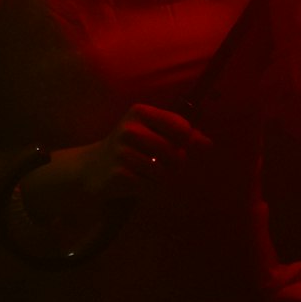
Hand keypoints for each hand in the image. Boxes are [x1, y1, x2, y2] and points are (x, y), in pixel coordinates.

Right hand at [86, 104, 212, 198]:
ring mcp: (122, 152)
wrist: (92, 168)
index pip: (181, 127)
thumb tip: (209, 145)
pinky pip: (151, 187)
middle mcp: (130, 129)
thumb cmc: (130, 147)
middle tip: (164, 164)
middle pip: (175, 152)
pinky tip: (139, 183)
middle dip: (176, 164)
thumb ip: (183, 136)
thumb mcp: (153, 132)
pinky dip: (151, 189)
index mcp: (140, 112)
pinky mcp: (118, 175)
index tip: (177, 145)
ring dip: (162, 178)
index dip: (186, 141)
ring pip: (164, 172)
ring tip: (150, 174)